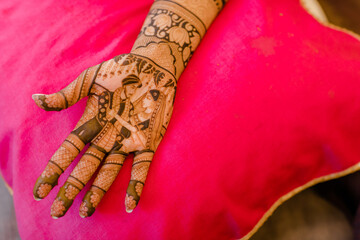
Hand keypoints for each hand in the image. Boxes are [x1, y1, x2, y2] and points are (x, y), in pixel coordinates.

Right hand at [32, 53, 176, 217]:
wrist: (151, 66)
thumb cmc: (119, 71)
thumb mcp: (90, 80)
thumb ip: (67, 94)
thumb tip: (36, 100)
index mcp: (91, 124)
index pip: (67, 152)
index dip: (53, 171)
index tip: (40, 191)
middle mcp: (107, 137)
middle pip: (85, 167)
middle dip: (71, 188)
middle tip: (57, 211)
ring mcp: (127, 141)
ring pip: (109, 171)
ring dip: (98, 191)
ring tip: (86, 211)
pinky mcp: (148, 141)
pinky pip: (141, 166)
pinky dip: (136, 184)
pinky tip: (131, 204)